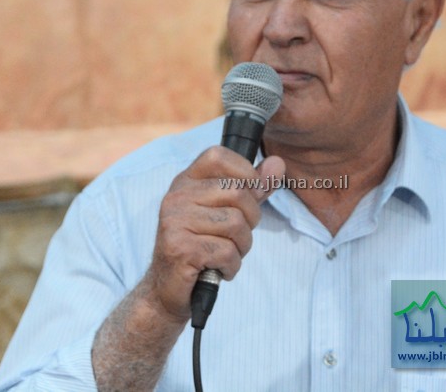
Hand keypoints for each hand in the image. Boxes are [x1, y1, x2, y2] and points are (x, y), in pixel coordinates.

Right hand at [137, 147, 285, 324]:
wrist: (167, 290)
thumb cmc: (201, 246)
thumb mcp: (228, 212)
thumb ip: (253, 188)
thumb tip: (278, 163)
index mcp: (186, 181)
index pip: (218, 155)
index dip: (244, 172)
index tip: (249, 195)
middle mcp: (176, 197)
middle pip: (238, 193)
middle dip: (250, 221)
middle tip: (235, 237)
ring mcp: (175, 222)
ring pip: (236, 224)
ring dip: (241, 247)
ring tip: (224, 255)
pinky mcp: (179, 248)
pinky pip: (227, 251)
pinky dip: (231, 266)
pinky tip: (217, 269)